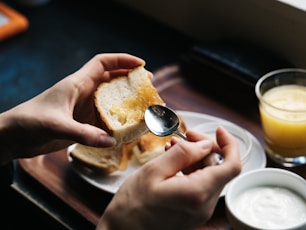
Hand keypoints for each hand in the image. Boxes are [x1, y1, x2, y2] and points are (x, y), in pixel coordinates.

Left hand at [0, 53, 143, 164]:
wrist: (15, 136)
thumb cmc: (30, 122)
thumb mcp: (57, 125)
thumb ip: (84, 133)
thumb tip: (111, 141)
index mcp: (77, 83)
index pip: (103, 63)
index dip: (123, 60)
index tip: (141, 64)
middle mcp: (83, 93)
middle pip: (111, 79)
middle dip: (130, 79)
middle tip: (148, 85)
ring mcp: (84, 108)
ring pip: (110, 99)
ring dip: (126, 100)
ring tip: (143, 105)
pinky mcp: (83, 123)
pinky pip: (105, 118)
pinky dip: (117, 120)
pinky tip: (127, 127)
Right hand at [97, 127, 240, 229]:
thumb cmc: (132, 204)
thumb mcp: (154, 171)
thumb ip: (183, 154)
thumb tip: (205, 144)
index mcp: (198, 193)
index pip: (232, 166)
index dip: (229, 144)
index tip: (219, 131)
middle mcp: (205, 205)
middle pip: (219, 168)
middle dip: (204, 148)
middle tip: (184, 137)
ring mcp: (200, 211)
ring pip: (209, 176)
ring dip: (195, 159)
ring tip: (172, 148)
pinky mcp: (193, 213)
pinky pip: (200, 186)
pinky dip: (191, 171)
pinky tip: (173, 164)